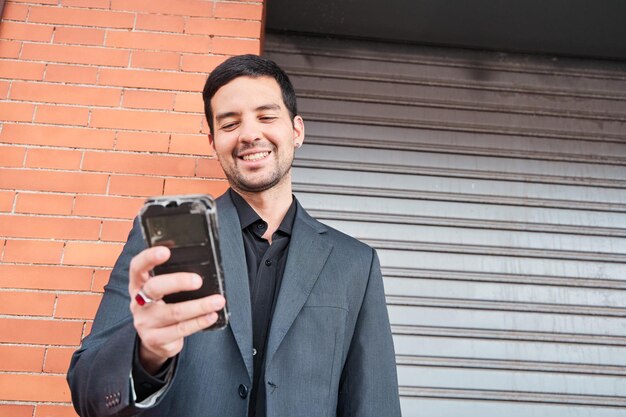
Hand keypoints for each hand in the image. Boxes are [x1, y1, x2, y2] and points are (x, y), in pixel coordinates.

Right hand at [128, 246, 225, 373]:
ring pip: (174, 312)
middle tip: (198, 281)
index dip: (149, 257)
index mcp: (138, 285)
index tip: (166, 251)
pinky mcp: (154, 339)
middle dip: (178, 282)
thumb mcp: (163, 292)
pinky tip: (211, 316)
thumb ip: (173, 280)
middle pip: (155, 287)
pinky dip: (199, 322)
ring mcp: (144, 322)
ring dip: (200, 306)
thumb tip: (202, 266)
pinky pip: (181, 329)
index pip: (137, 267)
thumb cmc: (164, 307)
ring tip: (217, 301)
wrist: (155, 341)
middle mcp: (138, 303)